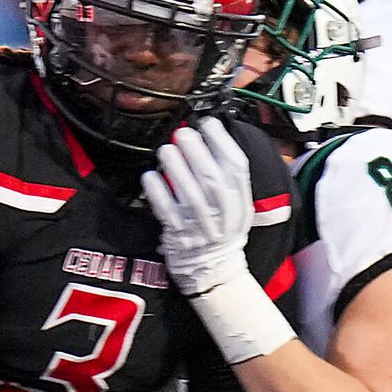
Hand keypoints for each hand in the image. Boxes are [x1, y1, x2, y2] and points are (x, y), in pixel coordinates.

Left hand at [144, 119, 257, 298]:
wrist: (213, 268)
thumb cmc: (223, 231)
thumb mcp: (241, 204)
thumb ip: (232, 177)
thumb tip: (216, 140)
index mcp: (239, 198)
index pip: (236, 164)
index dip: (221, 140)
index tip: (208, 124)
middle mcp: (221, 209)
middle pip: (210, 172)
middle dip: (195, 148)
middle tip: (183, 133)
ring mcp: (198, 221)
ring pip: (186, 187)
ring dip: (174, 164)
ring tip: (166, 150)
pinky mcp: (176, 231)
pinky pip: (164, 206)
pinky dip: (156, 188)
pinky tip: (151, 175)